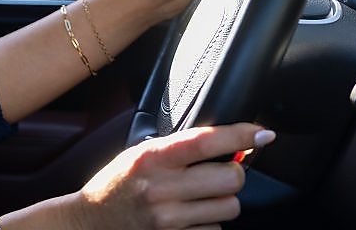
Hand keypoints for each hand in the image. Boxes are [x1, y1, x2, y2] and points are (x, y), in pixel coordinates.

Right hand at [65, 123, 275, 229]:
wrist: (92, 222)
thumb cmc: (117, 185)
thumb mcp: (139, 155)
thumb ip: (177, 149)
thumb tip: (227, 144)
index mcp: (151, 158)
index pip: (206, 141)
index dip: (241, 135)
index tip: (263, 134)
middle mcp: (161, 189)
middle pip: (230, 179)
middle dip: (232, 175)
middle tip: (218, 173)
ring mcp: (169, 220)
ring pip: (229, 207)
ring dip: (222, 201)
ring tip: (197, 198)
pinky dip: (208, 223)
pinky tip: (187, 217)